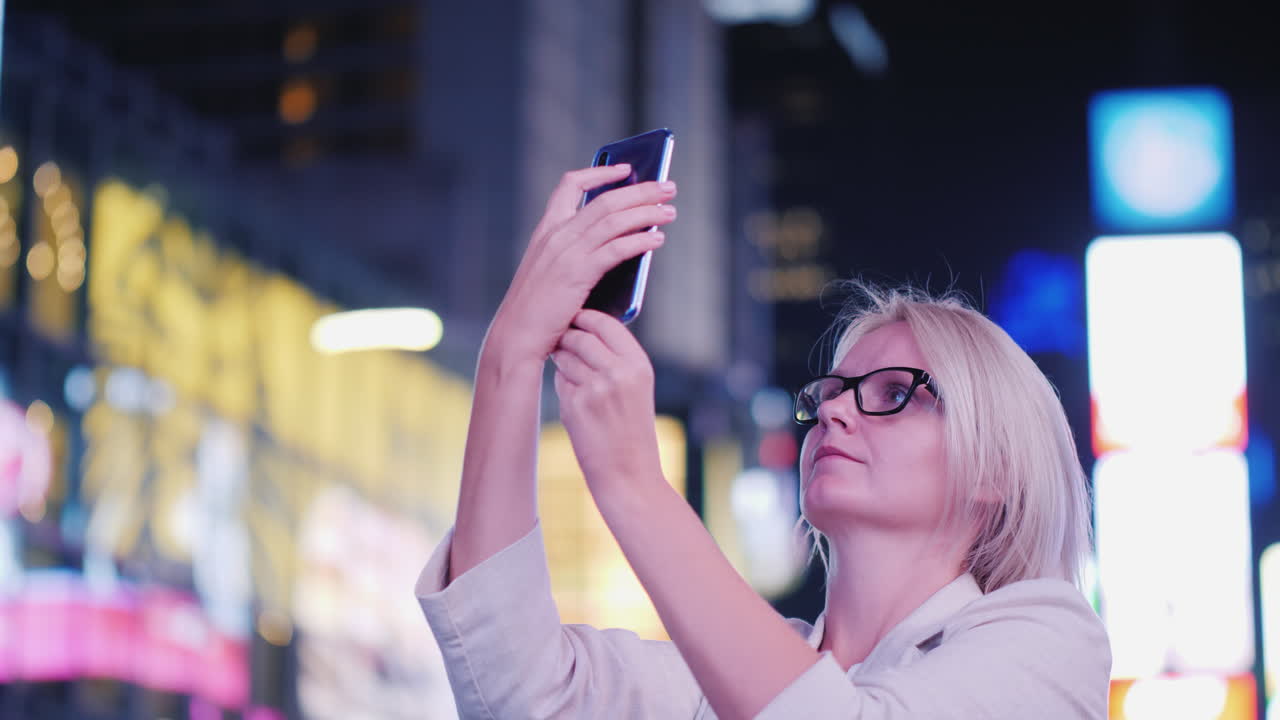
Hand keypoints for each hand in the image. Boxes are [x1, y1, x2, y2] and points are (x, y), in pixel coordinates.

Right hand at [486, 166, 676, 365]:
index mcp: (546, 229)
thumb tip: (617, 242)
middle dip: (640, 190)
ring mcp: (566, 252)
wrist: (516, 334)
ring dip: (647, 212)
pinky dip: (640, 241)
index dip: (600, 173)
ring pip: (615, 220)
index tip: (625, 168)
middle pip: (605, 200)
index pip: (570, 185)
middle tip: (668, 187)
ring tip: (669, 212)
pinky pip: (616, 249)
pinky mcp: (578, 273)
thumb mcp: (550, 270)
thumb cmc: (536, 309)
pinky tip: (657, 240)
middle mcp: (556, 234)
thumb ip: (576, 252)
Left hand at [551, 309, 664, 496]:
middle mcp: (618, 373)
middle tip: (564, 343)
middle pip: (580, 336)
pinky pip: (559, 382)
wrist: (629, 475)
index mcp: (639, 365)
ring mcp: (594, 389)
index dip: (586, 317)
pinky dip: (563, 386)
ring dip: (563, 360)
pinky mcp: (574, 406)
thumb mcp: (638, 389)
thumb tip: (584, 330)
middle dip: (568, 338)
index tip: (577, 318)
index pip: (606, 322)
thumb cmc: (632, 431)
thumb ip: (617, 359)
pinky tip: (576, 403)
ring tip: (574, 376)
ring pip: (564, 357)